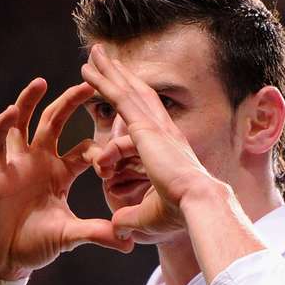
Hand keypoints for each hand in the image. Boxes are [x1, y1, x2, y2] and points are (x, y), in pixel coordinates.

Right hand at [0, 78, 132, 279]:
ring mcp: (18, 163)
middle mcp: (40, 161)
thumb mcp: (71, 235)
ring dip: (30, 101)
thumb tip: (129, 244)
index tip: (112, 162)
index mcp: (61, 172)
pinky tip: (10, 111)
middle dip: (71, 101)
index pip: (85, 148)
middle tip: (90, 82)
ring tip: (42, 81)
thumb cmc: (35, 244)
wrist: (3, 259)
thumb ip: (98, 233)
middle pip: (56, 121)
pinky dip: (2, 126)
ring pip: (24, 123)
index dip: (100, 151)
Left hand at [81, 46, 213, 239]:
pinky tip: (87, 70)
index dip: (123, 128)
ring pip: (128, 90)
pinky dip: (104, 82)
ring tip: (95, 54)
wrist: (197, 204)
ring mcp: (155, 126)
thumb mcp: (147, 217)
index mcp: (168, 149)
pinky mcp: (144, 127)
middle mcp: (164, 130)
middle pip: (139, 96)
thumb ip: (130, 218)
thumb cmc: (180, 214)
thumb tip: (117, 229)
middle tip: (108, 60)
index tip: (108, 135)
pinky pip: (119, 98)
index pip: (142, 128)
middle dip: (122, 77)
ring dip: (110, 71)